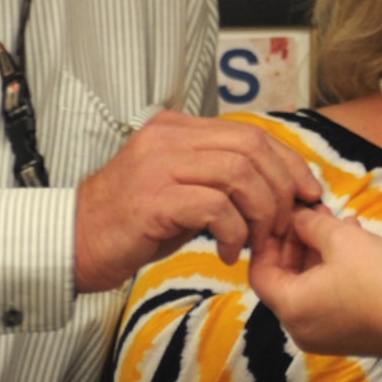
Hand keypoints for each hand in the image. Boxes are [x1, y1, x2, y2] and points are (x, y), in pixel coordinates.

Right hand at [73, 111, 322, 293]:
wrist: (73, 244)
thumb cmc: (129, 224)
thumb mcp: (178, 190)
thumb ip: (217, 181)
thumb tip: (273, 191)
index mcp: (177, 128)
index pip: (250, 134)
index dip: (288, 162)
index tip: (307, 192)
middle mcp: (169, 138)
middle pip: (251, 148)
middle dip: (281, 187)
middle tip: (287, 223)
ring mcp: (159, 165)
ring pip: (239, 174)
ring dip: (261, 213)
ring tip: (258, 243)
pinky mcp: (154, 198)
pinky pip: (216, 207)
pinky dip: (234, 233)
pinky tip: (228, 253)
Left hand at [249, 205, 381, 359]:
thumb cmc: (376, 277)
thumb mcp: (341, 238)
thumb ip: (310, 224)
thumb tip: (297, 218)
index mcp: (290, 307)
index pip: (259, 271)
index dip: (268, 240)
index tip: (283, 216)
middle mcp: (299, 328)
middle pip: (285, 279)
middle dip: (298, 242)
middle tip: (314, 214)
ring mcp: (322, 337)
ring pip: (309, 287)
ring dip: (319, 254)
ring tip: (339, 223)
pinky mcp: (345, 338)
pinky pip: (328, 300)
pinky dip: (333, 273)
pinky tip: (356, 246)